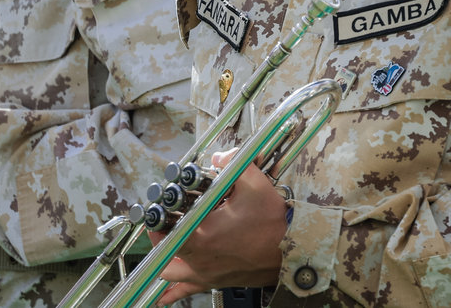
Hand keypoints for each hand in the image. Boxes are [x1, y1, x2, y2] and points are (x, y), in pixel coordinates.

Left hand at [153, 149, 287, 304]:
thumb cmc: (273, 224)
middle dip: (158, 234)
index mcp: (203, 235)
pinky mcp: (214, 282)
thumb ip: (233, 164)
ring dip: (162, 259)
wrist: (292, 252)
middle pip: (163, 249)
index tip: (159, 206)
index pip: (166, 227)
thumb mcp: (255, 185)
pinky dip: (172, 294)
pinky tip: (162, 298)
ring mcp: (205, 273)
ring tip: (162, 246)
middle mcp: (199, 258)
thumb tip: (219, 157)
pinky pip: (186, 291)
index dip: (159, 216)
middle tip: (161, 221)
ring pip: (170, 272)